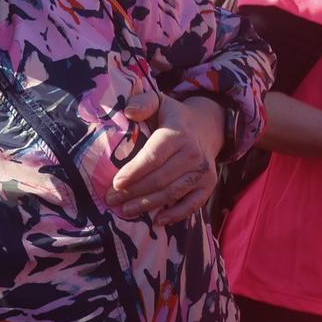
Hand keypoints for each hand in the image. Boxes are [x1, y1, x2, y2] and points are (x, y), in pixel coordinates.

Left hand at [109, 92, 219, 225]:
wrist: (207, 127)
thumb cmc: (172, 117)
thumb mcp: (158, 101)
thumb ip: (142, 102)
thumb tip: (129, 112)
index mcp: (177, 133)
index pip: (153, 157)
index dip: (134, 172)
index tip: (115, 183)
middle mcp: (193, 153)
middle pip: (160, 179)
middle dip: (134, 192)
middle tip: (112, 200)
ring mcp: (203, 171)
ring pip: (172, 193)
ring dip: (148, 205)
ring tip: (126, 211)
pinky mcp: (209, 184)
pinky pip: (193, 204)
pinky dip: (176, 214)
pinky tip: (157, 220)